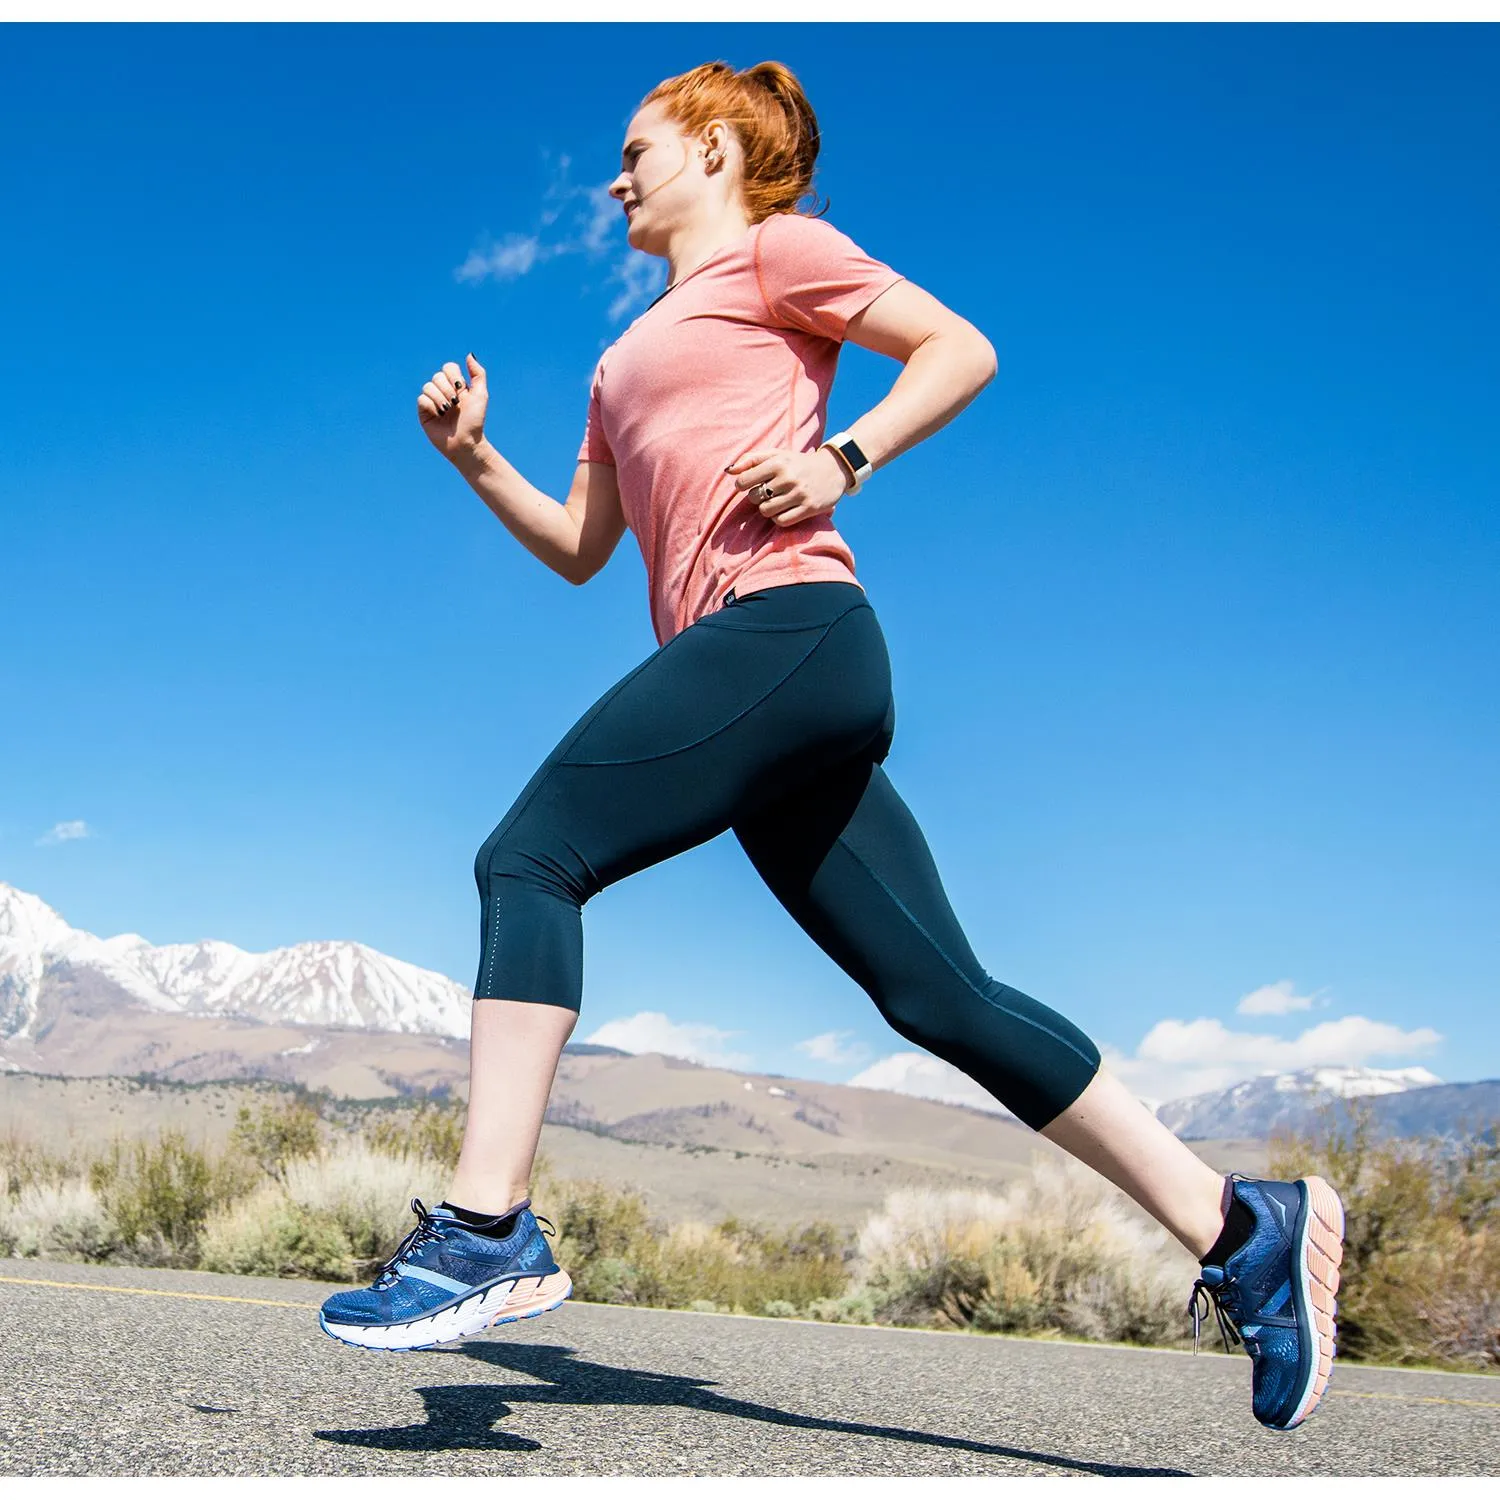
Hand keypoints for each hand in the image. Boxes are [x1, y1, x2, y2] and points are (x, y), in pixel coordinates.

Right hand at [417, 353, 488, 461]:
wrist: (466, 442)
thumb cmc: (475, 421)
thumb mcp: (481, 395)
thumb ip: (478, 374)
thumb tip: (469, 355)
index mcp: (456, 386)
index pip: (448, 367)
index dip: (453, 375)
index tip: (461, 388)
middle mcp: (443, 392)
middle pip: (437, 376)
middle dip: (447, 389)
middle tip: (455, 404)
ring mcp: (433, 401)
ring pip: (428, 386)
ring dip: (440, 398)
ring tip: (447, 411)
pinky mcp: (424, 412)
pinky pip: (422, 399)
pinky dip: (431, 406)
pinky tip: (439, 415)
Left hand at [725, 446, 850, 526]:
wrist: (833, 469)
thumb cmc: (797, 463)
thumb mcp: (776, 455)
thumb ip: (751, 459)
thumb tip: (729, 471)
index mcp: (778, 462)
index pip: (744, 481)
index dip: (743, 486)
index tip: (750, 485)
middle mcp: (788, 478)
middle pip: (755, 498)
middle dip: (758, 497)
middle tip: (768, 492)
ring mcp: (799, 494)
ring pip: (766, 511)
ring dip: (768, 509)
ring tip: (777, 501)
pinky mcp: (809, 508)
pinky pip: (781, 521)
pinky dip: (779, 518)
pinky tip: (785, 510)